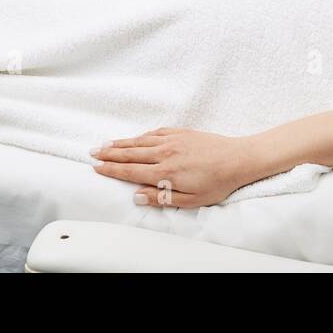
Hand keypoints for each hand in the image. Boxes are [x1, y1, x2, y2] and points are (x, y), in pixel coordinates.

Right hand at [91, 127, 261, 207]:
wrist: (239, 159)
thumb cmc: (217, 183)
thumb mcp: (190, 200)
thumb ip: (161, 198)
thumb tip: (136, 196)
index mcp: (165, 173)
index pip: (131, 171)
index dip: (112, 170)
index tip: (97, 168)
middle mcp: (165, 154)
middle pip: (131, 153)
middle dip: (110, 154)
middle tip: (92, 153)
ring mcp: (174, 141)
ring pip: (140, 141)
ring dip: (121, 143)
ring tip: (106, 144)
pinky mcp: (183, 133)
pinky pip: (156, 133)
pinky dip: (142, 135)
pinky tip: (136, 138)